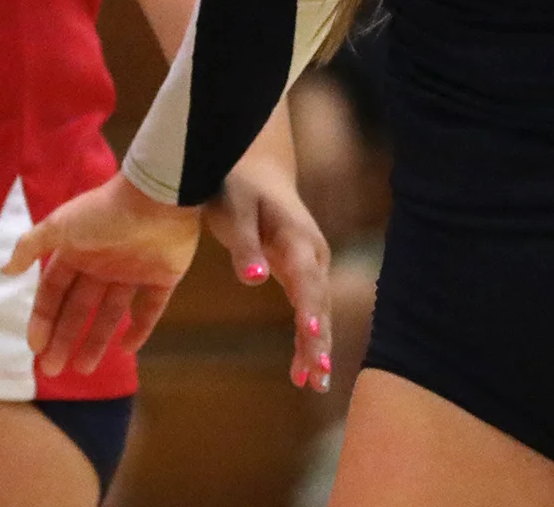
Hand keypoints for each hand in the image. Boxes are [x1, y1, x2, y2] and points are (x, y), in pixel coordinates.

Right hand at [5, 174, 200, 376]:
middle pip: (78, 307)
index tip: (35, 348)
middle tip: (52, 370)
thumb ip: (31, 246)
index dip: (43, 318)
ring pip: (111, 313)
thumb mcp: (60, 225)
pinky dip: (140, 328)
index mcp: (77, 250)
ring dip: (96, 340)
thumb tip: (5, 270)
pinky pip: (150, 308)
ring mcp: (132, 271)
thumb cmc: (105, 213)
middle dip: (64, 337)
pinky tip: (127, 349)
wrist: (158, 197)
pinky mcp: (163, 277)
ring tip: (84, 370)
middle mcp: (102, 263)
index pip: (54, 291)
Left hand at [206, 161, 332, 391]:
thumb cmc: (239, 189)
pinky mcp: (303, 274)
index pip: (306, 278)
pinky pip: (309, 312)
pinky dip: (308, 342)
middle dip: (319, 341)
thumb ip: (245, 246)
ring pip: (318, 313)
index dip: (309, 309)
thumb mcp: (234, 211)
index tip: (310, 337)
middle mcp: (313, 254)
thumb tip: (255, 280)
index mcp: (296, 237)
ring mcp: (312, 265)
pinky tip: (301, 374)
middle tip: (319, 377)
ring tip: (316, 384)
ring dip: (318, 348)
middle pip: (318, 303)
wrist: (256, 169)